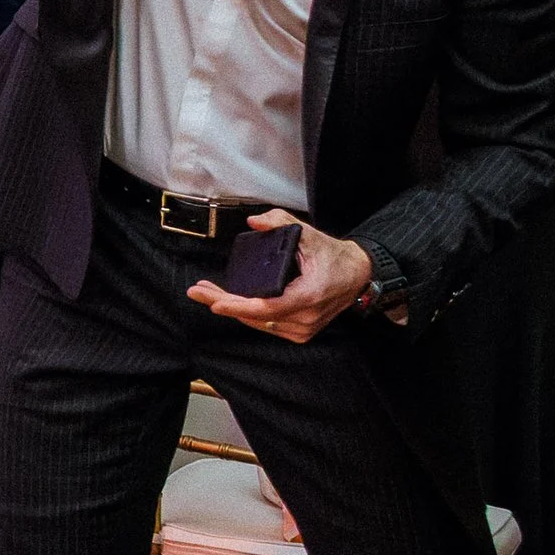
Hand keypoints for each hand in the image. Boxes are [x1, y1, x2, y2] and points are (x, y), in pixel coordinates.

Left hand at [185, 213, 374, 343]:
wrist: (357, 274)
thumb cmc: (333, 255)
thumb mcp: (309, 234)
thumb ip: (281, 222)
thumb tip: (255, 221)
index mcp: (308, 295)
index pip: (267, 307)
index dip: (238, 306)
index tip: (214, 302)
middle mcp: (306, 317)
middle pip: (256, 317)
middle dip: (223, 303)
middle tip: (197, 291)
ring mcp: (304, 328)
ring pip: (259, 323)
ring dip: (233, 309)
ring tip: (209, 293)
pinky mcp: (301, 332)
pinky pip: (268, 325)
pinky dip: (249, 315)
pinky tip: (231, 302)